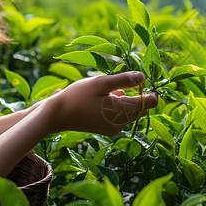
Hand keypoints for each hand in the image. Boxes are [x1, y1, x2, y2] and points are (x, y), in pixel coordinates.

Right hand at [42, 71, 157, 135]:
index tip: (141, 80)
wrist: (55, 116)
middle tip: (118, 84)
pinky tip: (102, 98)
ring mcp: (113, 128)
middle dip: (135, 94)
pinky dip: (116, 105)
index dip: (150, 91)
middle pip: (140, 107)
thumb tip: (143, 77)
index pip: (149, 103)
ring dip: (124, 99)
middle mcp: (121, 123)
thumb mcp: (100, 83)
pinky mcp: (106, 129)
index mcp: (122, 111)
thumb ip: (124, 80)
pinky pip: (120, 115)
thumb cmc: (77, 96)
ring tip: (105, 91)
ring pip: (129, 111)